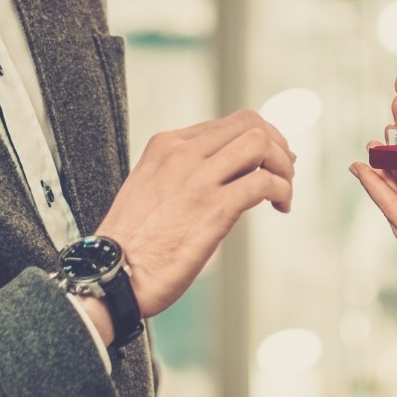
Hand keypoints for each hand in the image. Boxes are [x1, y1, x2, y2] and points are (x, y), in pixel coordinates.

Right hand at [99, 109, 295, 319]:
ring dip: (283, 166)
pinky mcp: (214, 208)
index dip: (258, 138)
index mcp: (166, 145)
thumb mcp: (152, 189)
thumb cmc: (131, 243)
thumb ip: (184, 175)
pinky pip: (263, 182)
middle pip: (248, 123)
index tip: (269, 160)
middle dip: (276, 145)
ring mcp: (198, 178)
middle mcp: (182, 153)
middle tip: (285, 171)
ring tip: (284, 192)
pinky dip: (282, 190)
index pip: (226, 123)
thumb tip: (230, 177)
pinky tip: (280, 206)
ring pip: (260, 143)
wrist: (111, 273)